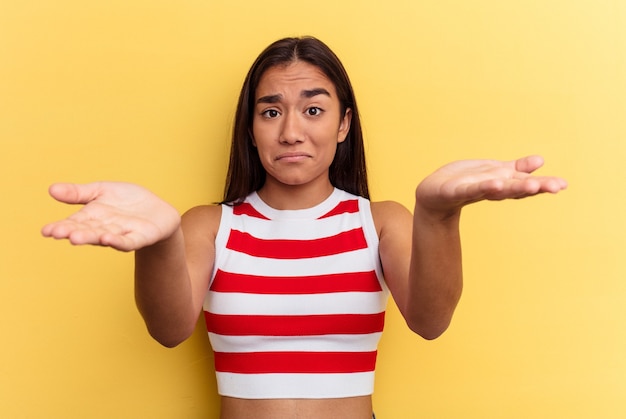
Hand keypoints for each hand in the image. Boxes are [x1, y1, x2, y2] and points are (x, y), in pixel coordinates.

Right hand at [42, 182, 180, 251]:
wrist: (157, 210)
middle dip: (72, 232)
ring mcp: (121, 234)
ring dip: (91, 238)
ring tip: (76, 237)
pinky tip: (107, 239)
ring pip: (104, 237)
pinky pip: (128, 241)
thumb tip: (51, 189)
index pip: (73, 222)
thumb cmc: (126, 201)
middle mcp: (103, 228)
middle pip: (86, 231)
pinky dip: (118, 241)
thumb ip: (79, 192)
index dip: (60, 227)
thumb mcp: (101, 191)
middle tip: (58, 233)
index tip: (46, 231)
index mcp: (92, 217)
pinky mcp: (139, 237)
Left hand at [415, 155, 567, 217]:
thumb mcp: (492, 172)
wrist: (432, 195)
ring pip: (496, 189)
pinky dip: (483, 187)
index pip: (524, 183)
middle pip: (515, 188)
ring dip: (513, 187)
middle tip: (555, 187)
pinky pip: (471, 189)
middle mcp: (491, 189)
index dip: (542, 184)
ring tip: (531, 185)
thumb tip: (541, 161)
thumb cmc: (464, 182)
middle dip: (534, 187)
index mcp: (501, 183)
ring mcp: (474, 191)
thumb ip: (515, 168)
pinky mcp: (456, 191)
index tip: (562, 184)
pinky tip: (496, 184)